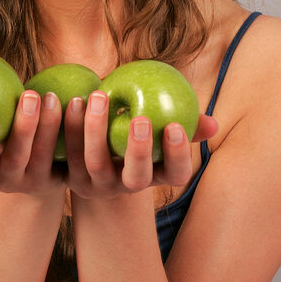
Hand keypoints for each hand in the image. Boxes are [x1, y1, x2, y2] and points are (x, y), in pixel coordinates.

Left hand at [63, 91, 218, 199]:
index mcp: (156, 174)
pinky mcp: (70, 177)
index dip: (178, 155)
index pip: (176, 174)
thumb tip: (212, 124)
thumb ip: (185, 121)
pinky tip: (71, 99)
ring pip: (95, 162)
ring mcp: (98, 184)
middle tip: (140, 118)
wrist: (92, 143)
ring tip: (96, 96)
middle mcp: (127, 185)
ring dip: (95, 129)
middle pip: (136, 178)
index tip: (175, 126)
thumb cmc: (137, 124)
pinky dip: (67, 126)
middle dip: (140, 151)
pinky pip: (67, 154)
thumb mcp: (160, 123)